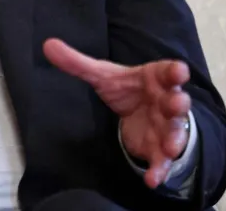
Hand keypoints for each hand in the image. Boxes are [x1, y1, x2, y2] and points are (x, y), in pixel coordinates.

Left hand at [42, 39, 191, 188]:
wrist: (140, 113)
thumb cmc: (127, 88)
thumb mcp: (102, 75)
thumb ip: (77, 63)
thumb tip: (47, 45)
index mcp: (155, 78)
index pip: (168, 71)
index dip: (174, 71)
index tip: (178, 70)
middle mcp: (166, 101)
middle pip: (177, 101)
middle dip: (178, 103)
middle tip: (177, 103)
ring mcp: (166, 126)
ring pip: (174, 132)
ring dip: (174, 139)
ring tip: (170, 147)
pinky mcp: (159, 148)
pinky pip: (162, 161)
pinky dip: (159, 170)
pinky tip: (151, 180)